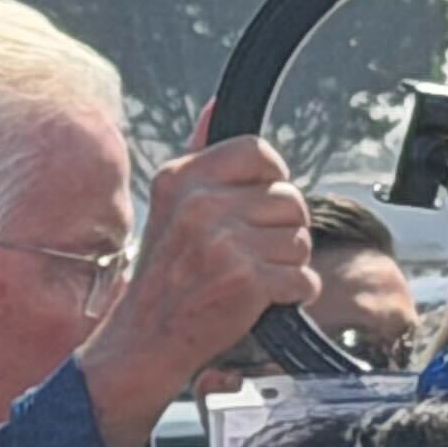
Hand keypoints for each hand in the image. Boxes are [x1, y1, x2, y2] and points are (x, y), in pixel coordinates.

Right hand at [77, 135, 316, 446]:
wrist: (142, 342)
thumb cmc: (165, 277)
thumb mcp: (170, 206)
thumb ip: (200, 154)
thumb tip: (219, 105)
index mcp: (182, 179)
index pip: (259, 152)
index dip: (270, 180)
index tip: (254, 207)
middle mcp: (200, 206)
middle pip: (290, 199)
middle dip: (279, 231)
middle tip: (244, 255)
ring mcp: (223, 243)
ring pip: (301, 240)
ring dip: (286, 265)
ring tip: (247, 276)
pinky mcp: (246, 281)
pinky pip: (304, 278)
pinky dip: (291, 294)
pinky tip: (258, 300)